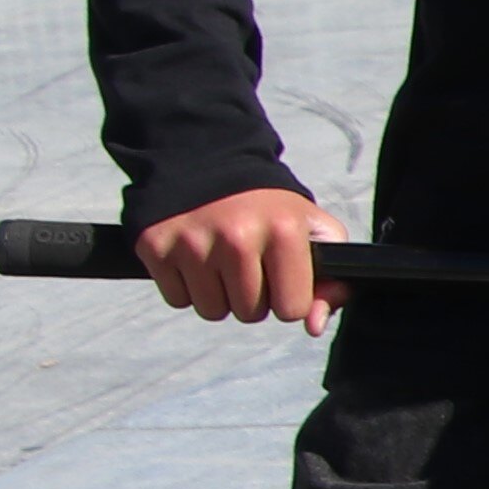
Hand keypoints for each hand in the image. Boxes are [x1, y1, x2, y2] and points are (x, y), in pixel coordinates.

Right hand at [140, 185, 344, 329]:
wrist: (208, 161)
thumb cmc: (269, 206)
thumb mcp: (314, 229)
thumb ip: (332, 281)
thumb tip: (314, 327)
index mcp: (284, 231)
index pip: (291, 310)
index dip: (288, 298)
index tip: (281, 274)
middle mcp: (237, 237)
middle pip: (249, 314)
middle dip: (253, 297)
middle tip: (249, 263)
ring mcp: (193, 243)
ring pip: (212, 312)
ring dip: (219, 295)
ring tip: (223, 260)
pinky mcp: (156, 247)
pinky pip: (178, 300)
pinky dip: (187, 286)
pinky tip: (196, 256)